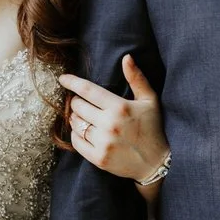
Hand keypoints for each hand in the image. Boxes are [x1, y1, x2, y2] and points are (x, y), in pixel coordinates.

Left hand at [58, 56, 168, 183]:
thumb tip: (126, 57)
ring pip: (75, 123)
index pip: (88, 90)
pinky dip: (76, 134)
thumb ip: (137, 78)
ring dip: (76, 118)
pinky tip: (83, 131)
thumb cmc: (153, 127)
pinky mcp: (98, 158)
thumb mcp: (149, 100)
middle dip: (76, 102)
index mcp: (120, 107)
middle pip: (78, 106)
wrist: (156, 163)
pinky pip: (76, 141)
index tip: (62, 79)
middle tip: (82, 103)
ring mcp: (103, 143)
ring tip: (84, 117)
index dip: (72, 82)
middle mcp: (109, 125)